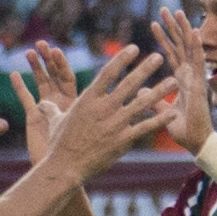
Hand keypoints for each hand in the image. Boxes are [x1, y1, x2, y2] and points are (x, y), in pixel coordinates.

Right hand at [1, 41, 75, 160]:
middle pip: (54, 76)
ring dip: (36, 68)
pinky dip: (20, 86)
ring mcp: (47, 108)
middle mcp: (61, 103)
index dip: (61, 64)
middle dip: (48, 60)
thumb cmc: (71, 152)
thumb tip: (73, 103)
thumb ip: (72, 115)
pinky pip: (26, 98)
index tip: (55, 51)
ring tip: (29, 52)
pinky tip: (14, 74)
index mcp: (73, 103)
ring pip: (41, 83)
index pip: (67, 78)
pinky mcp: (34, 116)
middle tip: (41, 44)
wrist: (59, 169)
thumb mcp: (74, 129)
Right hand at [46, 43, 175, 178]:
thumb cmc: (59, 144)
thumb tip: (42, 103)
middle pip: (128, 84)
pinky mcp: (123, 140)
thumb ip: (52, 109)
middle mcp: (104, 108)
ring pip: (141, 103)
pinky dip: (159, 120)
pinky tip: (172, 112)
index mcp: (88, 100)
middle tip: (159, 56)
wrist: (65, 167)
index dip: (122, 59)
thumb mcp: (55, 122)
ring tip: (174, 80)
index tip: (134, 48)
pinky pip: (145, 127)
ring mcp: (115, 124)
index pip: (108, 73)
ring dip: (159, 91)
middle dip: (145, 69)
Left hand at [146, 9, 216, 151]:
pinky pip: (199, 62)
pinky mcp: (200, 84)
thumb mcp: (161, 111)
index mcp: (181, 80)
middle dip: (173, 27)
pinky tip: (194, 31)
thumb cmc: (182, 129)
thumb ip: (153, 100)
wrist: (196, 142)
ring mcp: (196, 78)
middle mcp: (189, 75)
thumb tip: (140, 91)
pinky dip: (197, 46)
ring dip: (184, 30)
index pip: (171, 53)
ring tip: (177, 12)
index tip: (155, 23)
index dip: (164, 38)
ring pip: (190, 48)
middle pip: (180, 45)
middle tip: (165, 9)